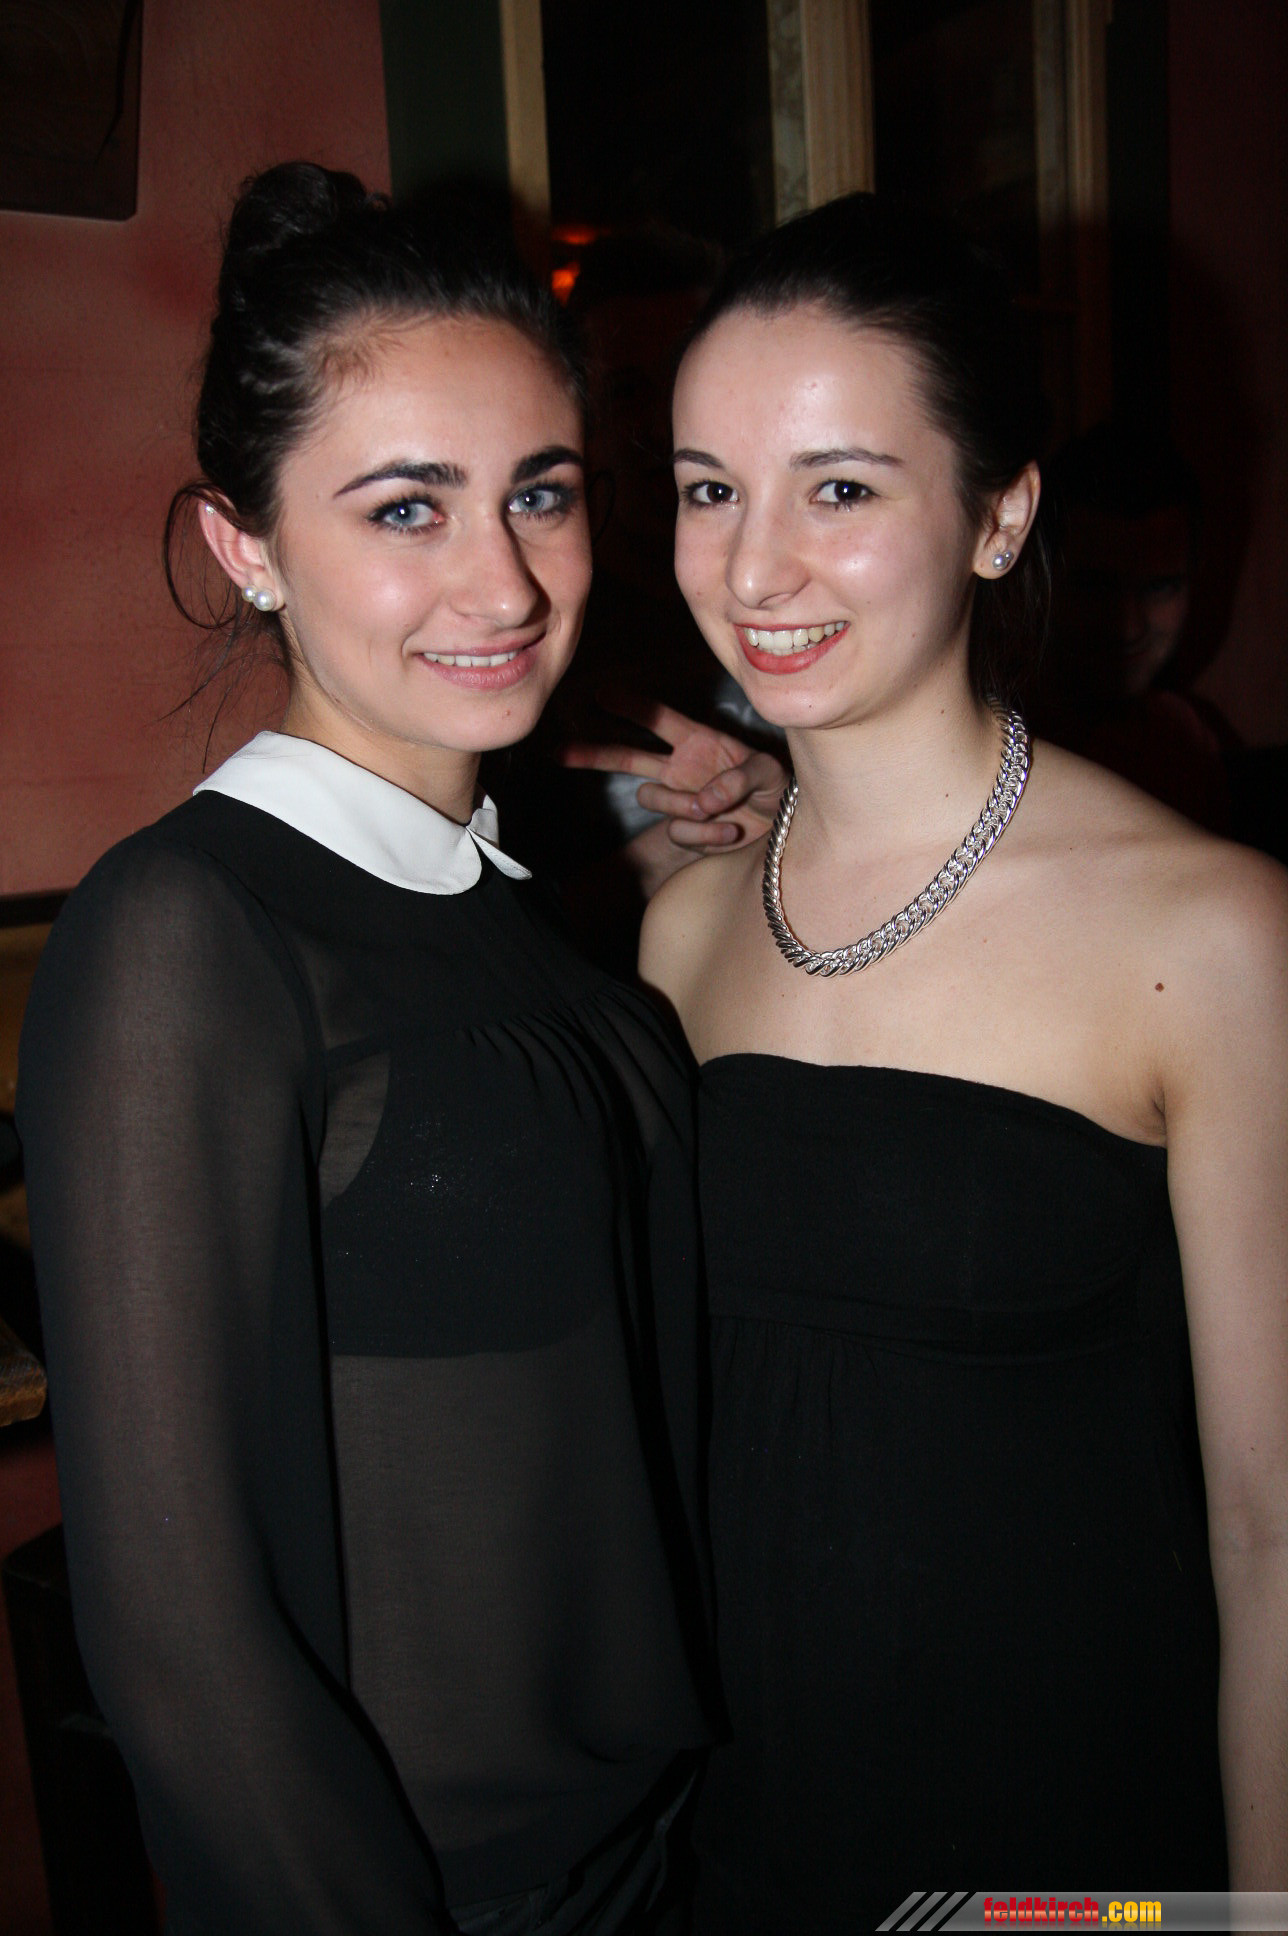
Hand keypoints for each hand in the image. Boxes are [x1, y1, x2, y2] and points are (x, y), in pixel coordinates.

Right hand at [560, 692, 787, 855]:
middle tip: (559, 750)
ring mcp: (680, 800)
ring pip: (651, 797)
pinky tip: (732, 832)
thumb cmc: (776, 788)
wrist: (782, 831)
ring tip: (718, 811)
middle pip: (627, 755)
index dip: (631, 707)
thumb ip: (740, 777)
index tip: (601, 695)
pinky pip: (681, 832)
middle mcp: (680, 768)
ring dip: (683, 804)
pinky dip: (708, 834)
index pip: (658, 719)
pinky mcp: (686, 832)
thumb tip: (705, 800)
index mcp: (698, 740)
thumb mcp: (769, 771)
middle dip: (593, 752)